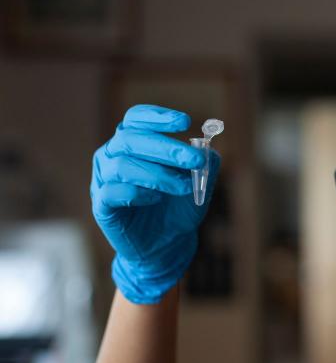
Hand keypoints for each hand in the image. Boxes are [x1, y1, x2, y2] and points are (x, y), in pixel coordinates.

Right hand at [90, 104, 220, 303]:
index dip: (158, 117)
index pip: (136, 119)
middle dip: (166, 148)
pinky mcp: (102, 206)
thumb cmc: (178, 208)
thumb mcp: (200, 185)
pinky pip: (113, 192)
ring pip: (123, 165)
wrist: (167, 245)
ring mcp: (103, 180)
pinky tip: (155, 199)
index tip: (185, 122)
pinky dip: (138, 193)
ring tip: (183, 188)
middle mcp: (112, 156)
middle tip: (193, 160)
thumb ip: (205, 165)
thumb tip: (207, 150)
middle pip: (130, 138)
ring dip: (159, 175)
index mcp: (133, 143)